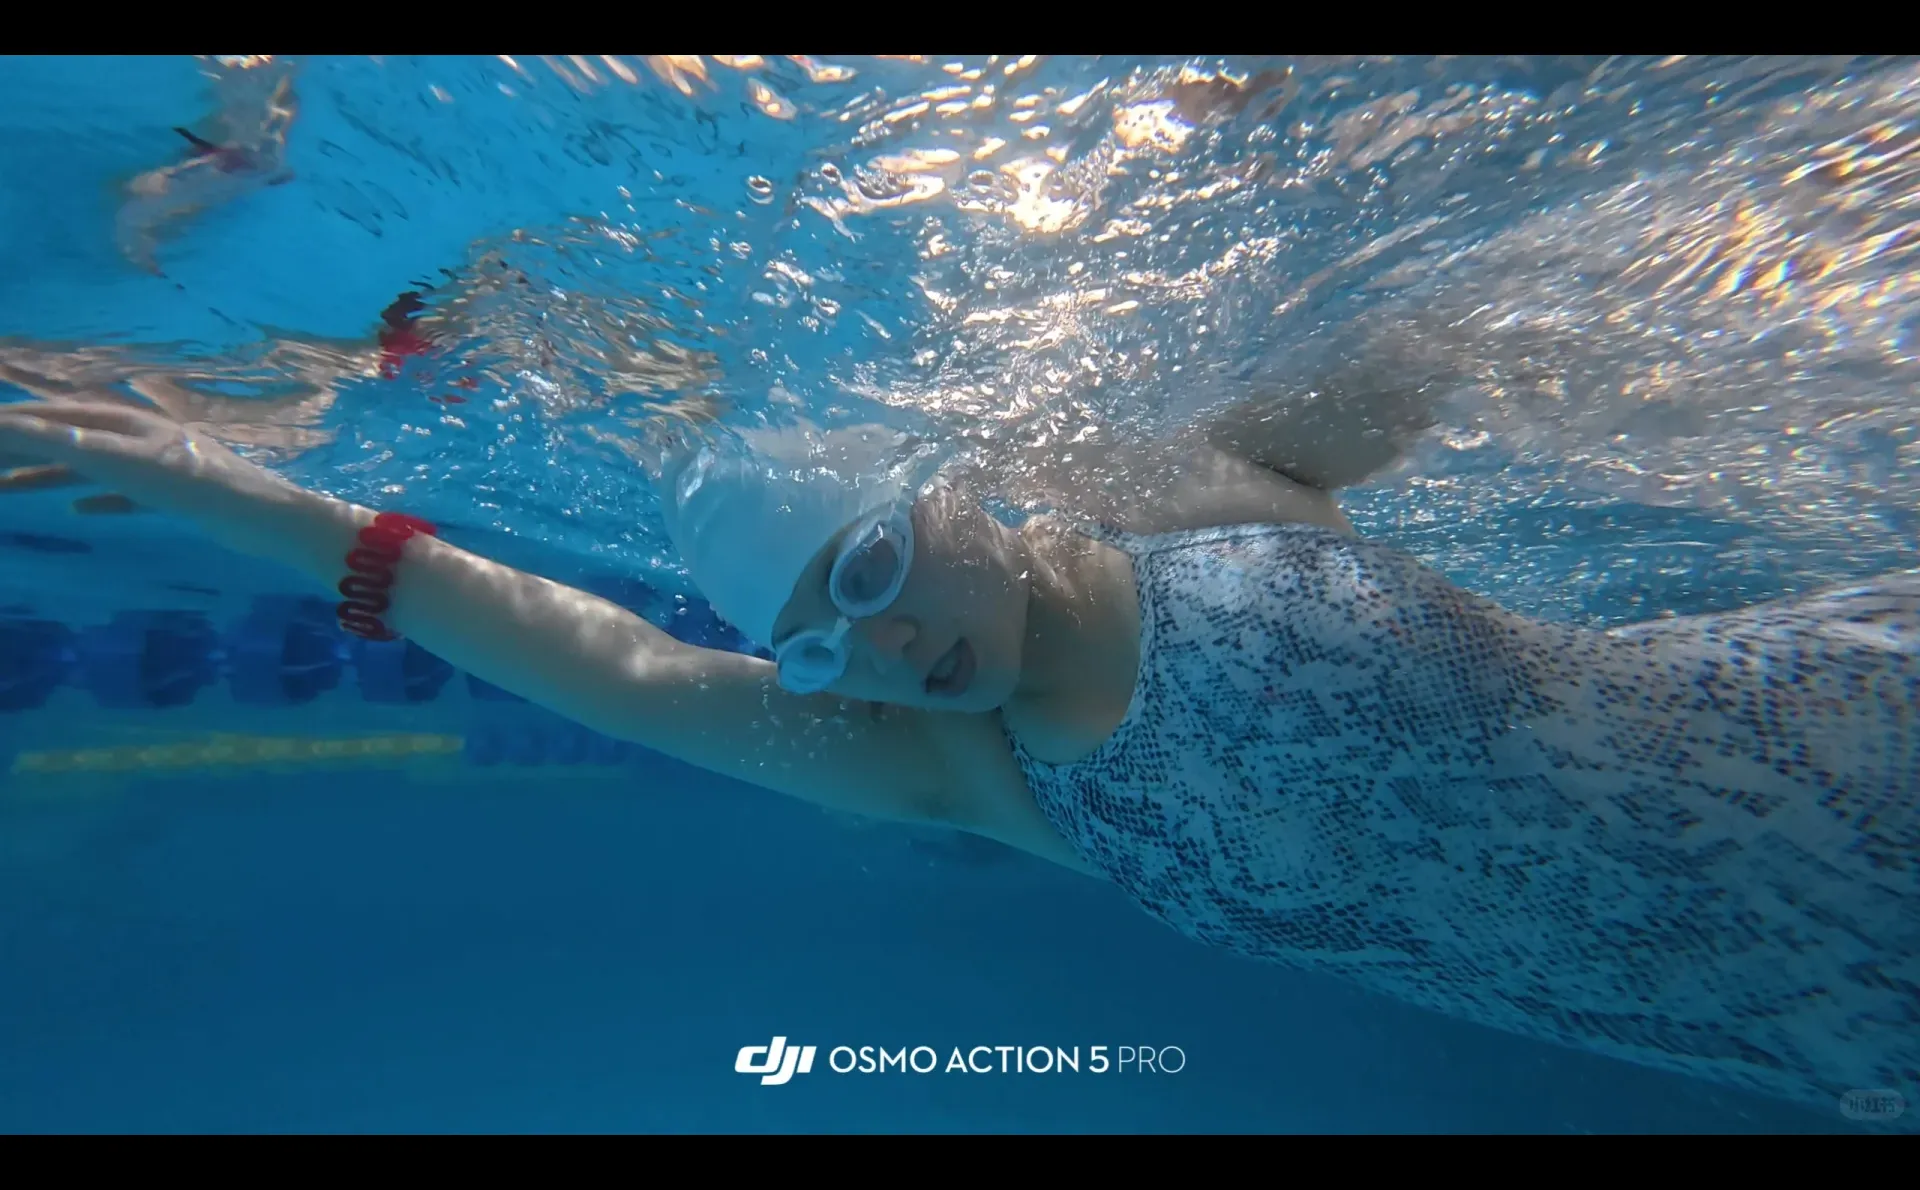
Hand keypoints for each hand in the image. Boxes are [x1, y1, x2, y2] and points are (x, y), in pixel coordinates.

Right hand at [0, 400, 328, 559]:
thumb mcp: (114, 459)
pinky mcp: (173, 495)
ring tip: (3, 489)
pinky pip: (121, 494)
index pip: (50, 415)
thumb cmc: (187, 482)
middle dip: (19, 447)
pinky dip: (93, 498)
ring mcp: (155, 464)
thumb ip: (58, 442)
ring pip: (86, 466)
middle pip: (65, 437)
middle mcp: (135, 435)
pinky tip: (76, 510)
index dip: (10, 423)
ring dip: (43, 475)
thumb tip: (6, 423)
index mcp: (120, 420)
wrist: (258, 516)